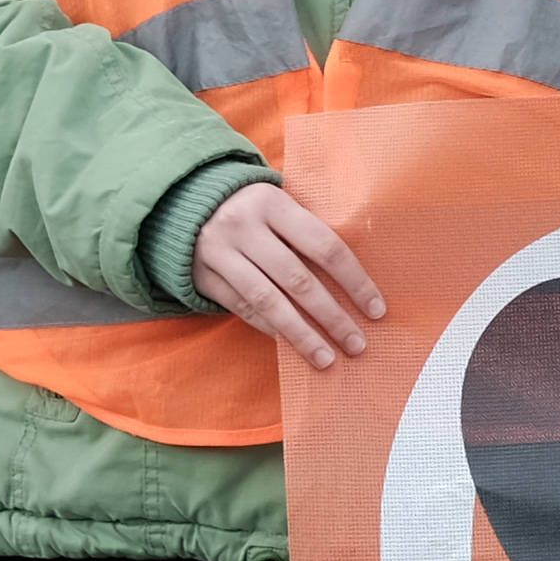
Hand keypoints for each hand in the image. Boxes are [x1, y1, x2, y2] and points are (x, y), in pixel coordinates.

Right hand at [192, 178, 386, 370]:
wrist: (183, 201)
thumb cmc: (250, 207)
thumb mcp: (277, 203)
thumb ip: (307, 231)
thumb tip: (354, 279)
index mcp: (272, 203)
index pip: (324, 246)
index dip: (354, 281)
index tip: (376, 310)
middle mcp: (244, 227)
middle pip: (298, 280)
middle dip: (331, 317)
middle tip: (356, 344)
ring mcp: (219, 253)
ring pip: (268, 302)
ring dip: (301, 335)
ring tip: (326, 358)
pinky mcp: (202, 276)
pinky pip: (242, 309)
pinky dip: (269, 328)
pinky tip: (291, 343)